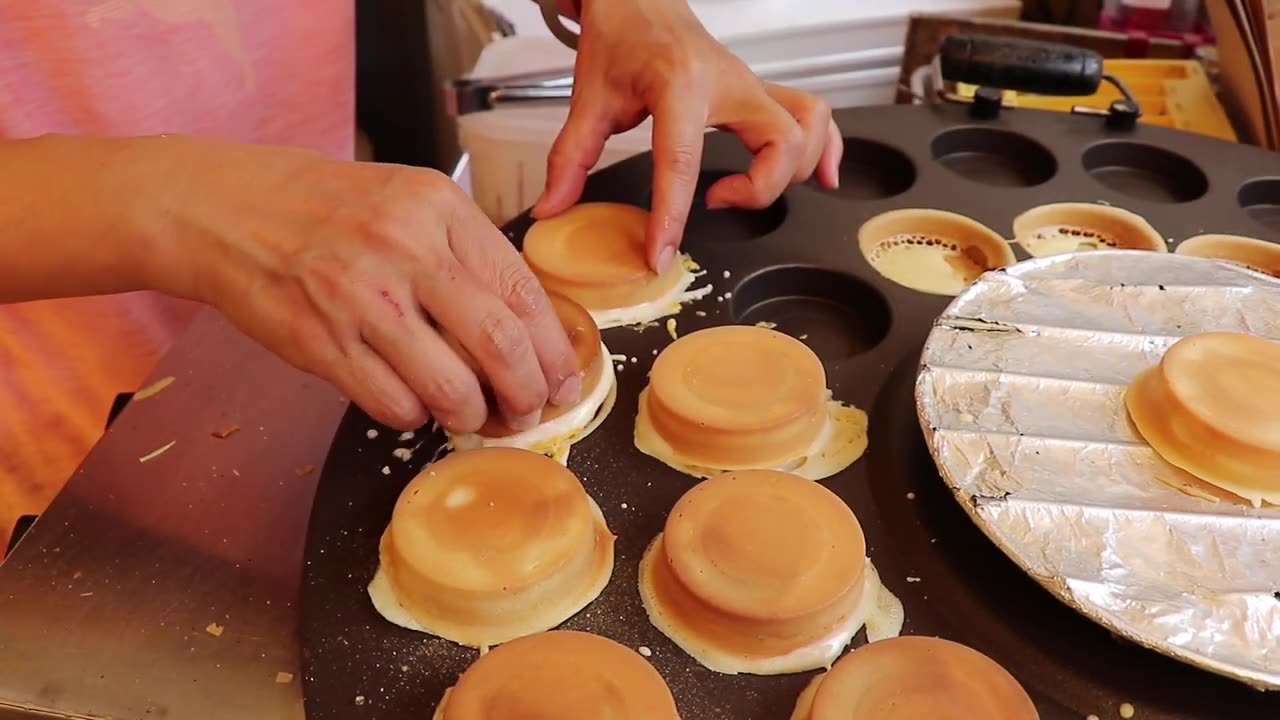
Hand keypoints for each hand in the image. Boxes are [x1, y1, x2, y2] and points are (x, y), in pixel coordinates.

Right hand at [136, 136, 580, 431]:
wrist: (229, 211)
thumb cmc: (332, 211)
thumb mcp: (411, 202)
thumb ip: (468, 254)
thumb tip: (529, 331)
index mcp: (439, 209)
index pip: (523, 292)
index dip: (553, 351)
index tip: (564, 381)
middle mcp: (405, 249)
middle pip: (500, 345)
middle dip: (528, 394)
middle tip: (530, 412)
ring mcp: (360, 299)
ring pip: (451, 388)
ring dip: (473, 416)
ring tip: (472, 415)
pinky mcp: (321, 343)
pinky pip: (395, 404)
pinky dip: (416, 415)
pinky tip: (412, 401)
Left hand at [531, 0, 842, 272]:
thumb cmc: (621, 38)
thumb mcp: (589, 97)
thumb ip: (570, 157)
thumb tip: (551, 208)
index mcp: (679, 84)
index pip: (681, 160)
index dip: (672, 216)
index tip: (661, 253)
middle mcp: (729, 82)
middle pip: (782, 141)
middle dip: (760, 188)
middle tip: (717, 200)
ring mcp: (752, 85)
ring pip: (809, 127)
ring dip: (795, 170)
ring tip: (753, 192)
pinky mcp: (762, 91)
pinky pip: (815, 115)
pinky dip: (827, 147)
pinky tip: (822, 177)